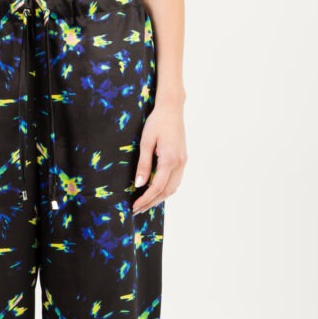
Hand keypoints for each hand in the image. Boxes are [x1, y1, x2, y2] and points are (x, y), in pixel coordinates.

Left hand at [132, 100, 187, 214]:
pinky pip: (175, 181)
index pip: (157, 187)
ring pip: (173, 188)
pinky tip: (155, 192)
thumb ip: (143, 165)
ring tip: (144, 204)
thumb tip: (139, 184)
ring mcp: (183, 162)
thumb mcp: (146, 142)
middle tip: (137, 210)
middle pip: (166, 192)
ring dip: (159, 198)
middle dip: (151, 203)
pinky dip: (165, 190)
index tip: (134, 206)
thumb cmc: (157, 122)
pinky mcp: (182, 160)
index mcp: (170, 160)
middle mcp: (179, 163)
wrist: (172, 109)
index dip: (145, 199)